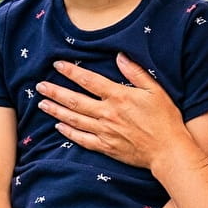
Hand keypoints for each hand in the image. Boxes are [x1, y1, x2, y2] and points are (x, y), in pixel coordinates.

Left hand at [35, 57, 190, 172]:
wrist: (168, 151)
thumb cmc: (165, 119)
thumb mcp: (155, 91)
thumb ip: (136, 73)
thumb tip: (120, 56)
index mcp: (119, 97)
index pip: (89, 81)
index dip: (71, 72)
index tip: (57, 65)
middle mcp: (107, 113)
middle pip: (75, 100)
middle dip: (55, 92)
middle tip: (39, 86)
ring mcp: (104, 132)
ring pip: (74, 119)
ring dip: (56, 111)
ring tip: (42, 104)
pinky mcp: (106, 147)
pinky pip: (82, 139)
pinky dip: (69, 133)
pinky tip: (58, 127)